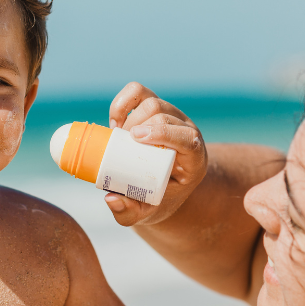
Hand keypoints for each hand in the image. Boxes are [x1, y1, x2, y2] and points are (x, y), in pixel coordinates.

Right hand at [106, 82, 207, 226]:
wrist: (161, 185)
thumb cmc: (155, 199)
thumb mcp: (144, 213)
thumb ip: (127, 213)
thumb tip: (110, 198)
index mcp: (194, 159)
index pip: (188, 138)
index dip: (164, 133)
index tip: (136, 138)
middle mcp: (187, 132)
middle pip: (164, 115)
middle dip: (138, 125)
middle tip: (119, 145)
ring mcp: (173, 116)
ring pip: (152, 101)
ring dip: (130, 117)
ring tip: (117, 138)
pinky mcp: (156, 106)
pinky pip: (139, 92)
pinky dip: (123, 102)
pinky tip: (115, 121)